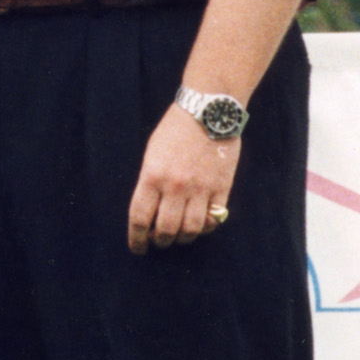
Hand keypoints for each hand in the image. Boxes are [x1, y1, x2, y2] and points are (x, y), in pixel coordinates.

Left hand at [127, 105, 237, 252]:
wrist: (209, 111)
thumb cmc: (175, 130)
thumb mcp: (152, 154)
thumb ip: (149, 183)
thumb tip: (149, 213)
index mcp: (152, 176)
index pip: (140, 219)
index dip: (137, 239)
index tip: (138, 248)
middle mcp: (175, 186)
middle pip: (166, 230)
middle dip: (160, 241)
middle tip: (160, 240)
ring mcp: (200, 188)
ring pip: (191, 230)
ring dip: (183, 238)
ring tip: (179, 235)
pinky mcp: (222, 187)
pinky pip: (214, 220)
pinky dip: (206, 227)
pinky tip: (200, 224)